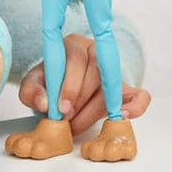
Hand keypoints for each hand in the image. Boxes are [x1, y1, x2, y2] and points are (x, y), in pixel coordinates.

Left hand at [17, 34, 151, 136]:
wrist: (63, 90)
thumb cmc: (50, 85)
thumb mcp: (34, 84)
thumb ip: (31, 91)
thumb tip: (44, 103)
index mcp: (74, 45)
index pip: (76, 60)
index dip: (69, 86)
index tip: (60, 109)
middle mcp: (97, 53)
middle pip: (94, 75)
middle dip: (79, 103)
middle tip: (66, 120)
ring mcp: (113, 71)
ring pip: (110, 90)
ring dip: (93, 113)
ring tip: (75, 126)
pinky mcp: (126, 89)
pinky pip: (139, 95)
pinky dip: (134, 107)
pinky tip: (122, 116)